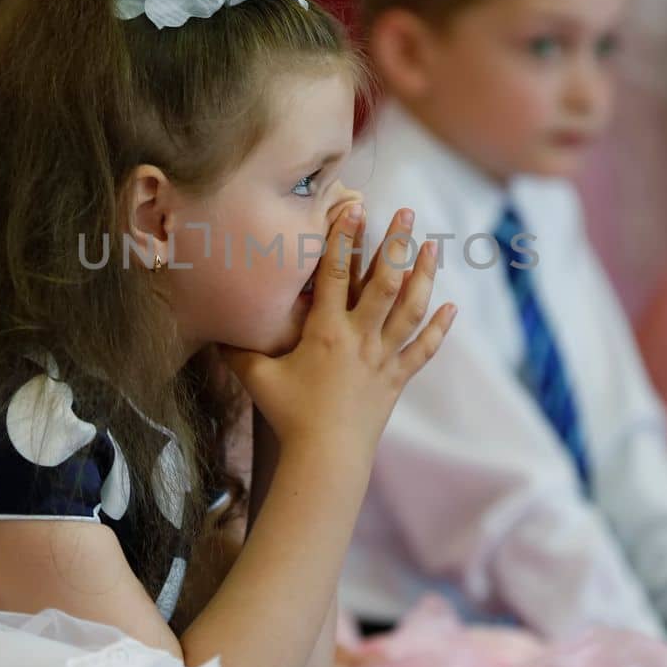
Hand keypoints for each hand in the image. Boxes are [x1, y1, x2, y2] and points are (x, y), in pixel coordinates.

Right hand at [222, 206, 455, 459]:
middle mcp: (360, 338)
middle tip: (408, 213)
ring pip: (410, 309)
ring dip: (424, 275)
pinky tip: (452, 307)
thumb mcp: (258, 379)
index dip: (343, 239)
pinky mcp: (396, 378)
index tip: (354, 209)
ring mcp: (382, 357)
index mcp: (326, 331)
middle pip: (385, 282)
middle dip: (397, 244)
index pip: (335, 275)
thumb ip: (237, 352)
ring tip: (433, 246)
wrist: (326, 457)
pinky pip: (423, 349)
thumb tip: (214, 331)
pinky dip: (439, 328)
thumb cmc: (291, 415)